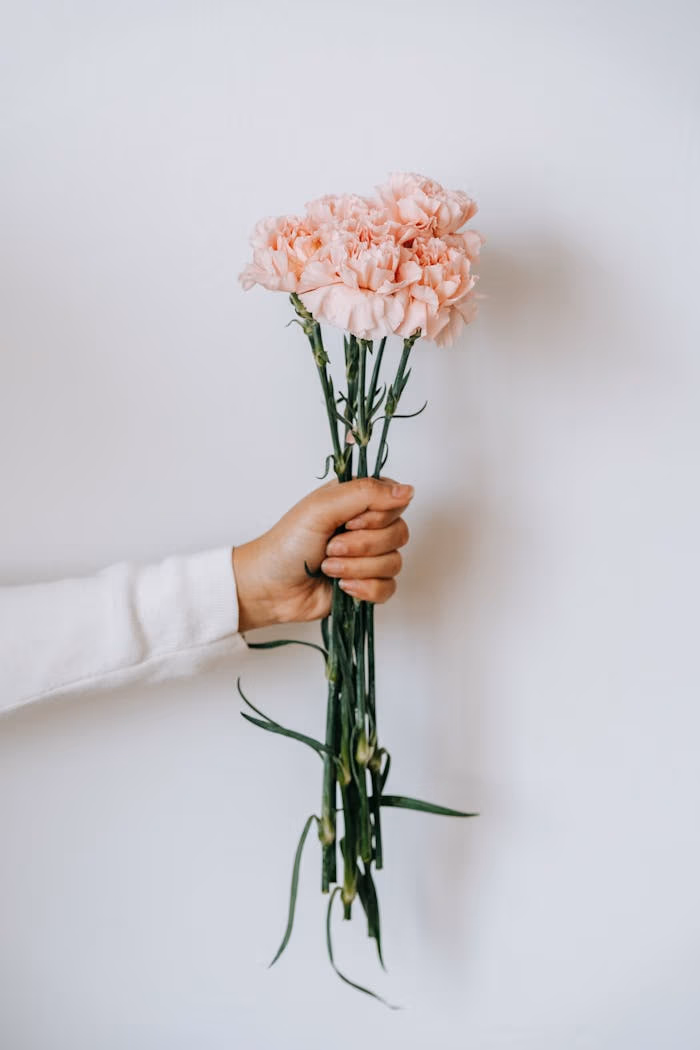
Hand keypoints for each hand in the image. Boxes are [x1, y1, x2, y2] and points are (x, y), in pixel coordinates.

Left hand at [231, 477, 413, 631]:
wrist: (270, 587)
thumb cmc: (287, 543)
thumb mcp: (323, 507)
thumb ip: (366, 493)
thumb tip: (408, 490)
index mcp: (358, 501)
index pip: (396, 501)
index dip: (378, 515)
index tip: (350, 521)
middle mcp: (367, 527)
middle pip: (399, 533)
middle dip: (362, 545)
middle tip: (330, 547)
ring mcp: (369, 557)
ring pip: (394, 562)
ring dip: (357, 568)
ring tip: (328, 568)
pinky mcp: (367, 585)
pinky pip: (388, 588)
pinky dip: (364, 589)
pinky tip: (342, 588)